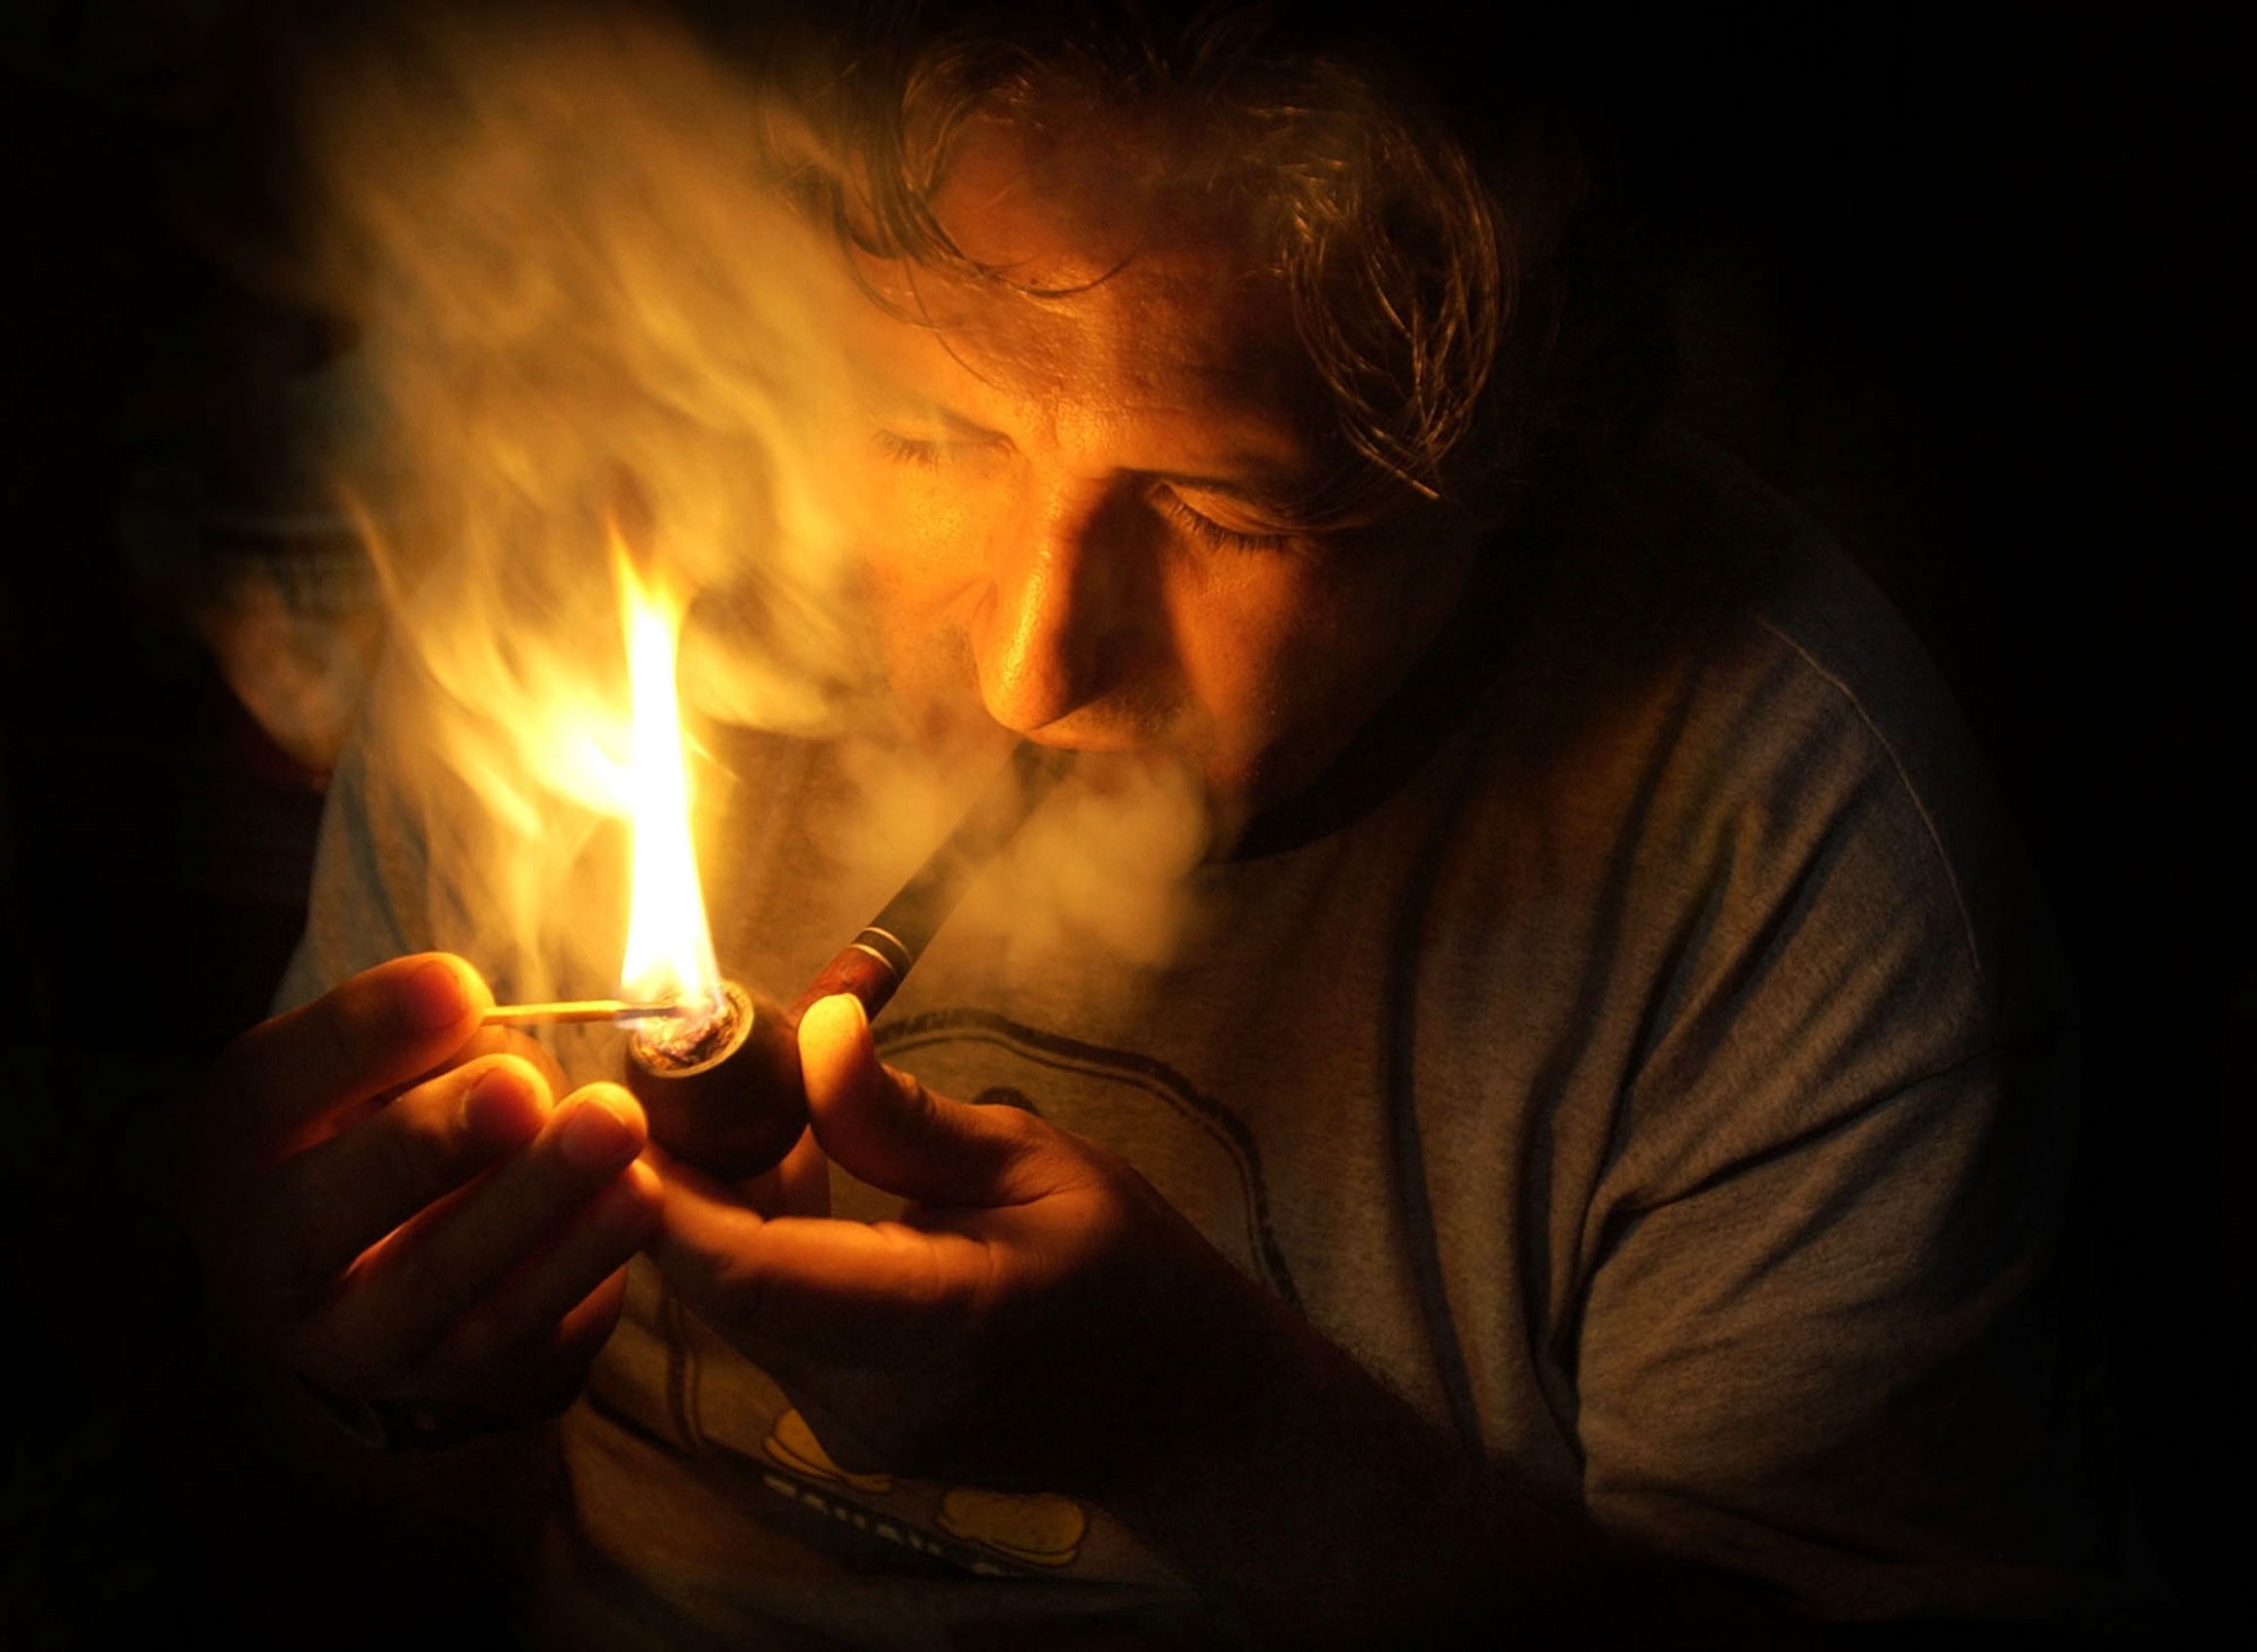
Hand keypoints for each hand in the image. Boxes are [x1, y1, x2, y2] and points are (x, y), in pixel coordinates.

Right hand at [185, 953, 661, 1422]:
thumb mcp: (371, 1074)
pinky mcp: (467, 1383)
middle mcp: (274, 1268)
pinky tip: (637, 1198)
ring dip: (536, 1202)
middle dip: (427, 1145)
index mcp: (232, 1158)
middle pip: (325, 1215)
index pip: (266, 1093)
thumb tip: (472, 1011)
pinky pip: (525, 1331)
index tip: (456, 986)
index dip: (358, 1035)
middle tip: (518, 1088)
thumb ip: (414, 1036)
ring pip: (443, 1283)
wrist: (387, 1284)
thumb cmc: (383, 1133)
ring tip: (613, 1126)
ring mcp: (367, 1343)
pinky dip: (583, 1264)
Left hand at [649, 993, 1274, 1495]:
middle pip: (720, 1288)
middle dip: (681, 1177)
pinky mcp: (848, 1428)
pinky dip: (762, 1245)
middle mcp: (869, 1400)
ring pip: (736, 1307)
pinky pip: (772, 1326)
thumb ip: (906, 1116)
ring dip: (720, 1207)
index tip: (629, 1103)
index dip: (667, 1194)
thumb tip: (816, 1029)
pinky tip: (796, 1173)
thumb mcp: (1036, 1163)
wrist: (1182, 1410)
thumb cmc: (1128, 1270)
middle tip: (683, 1069)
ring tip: (744, 1103)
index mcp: (933, 1323)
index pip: (751, 1276)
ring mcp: (853, 1430)